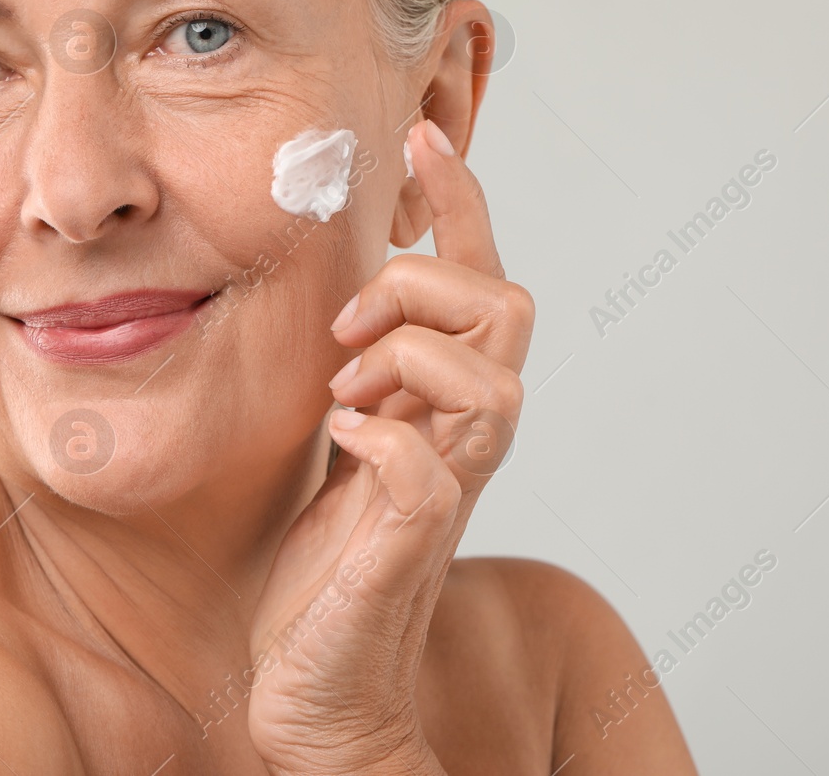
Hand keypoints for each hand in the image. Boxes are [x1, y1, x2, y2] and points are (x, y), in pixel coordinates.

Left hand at [246, 118, 534, 774]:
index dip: (462, 206)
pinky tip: (339, 439)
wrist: (320, 688)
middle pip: (507, 306)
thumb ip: (366, 376)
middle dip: (423, 285)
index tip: (422, 141)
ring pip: (491, 376)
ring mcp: (443, 490)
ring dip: (406, 356)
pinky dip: (378, 435)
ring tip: (344, 391)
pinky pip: (423, 464)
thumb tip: (351, 299)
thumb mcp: (344, 442)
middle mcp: (463, 439)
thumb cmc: (327, 570)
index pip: (479, 284)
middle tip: (346, 332)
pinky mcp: (407, 544)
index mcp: (445, 406)